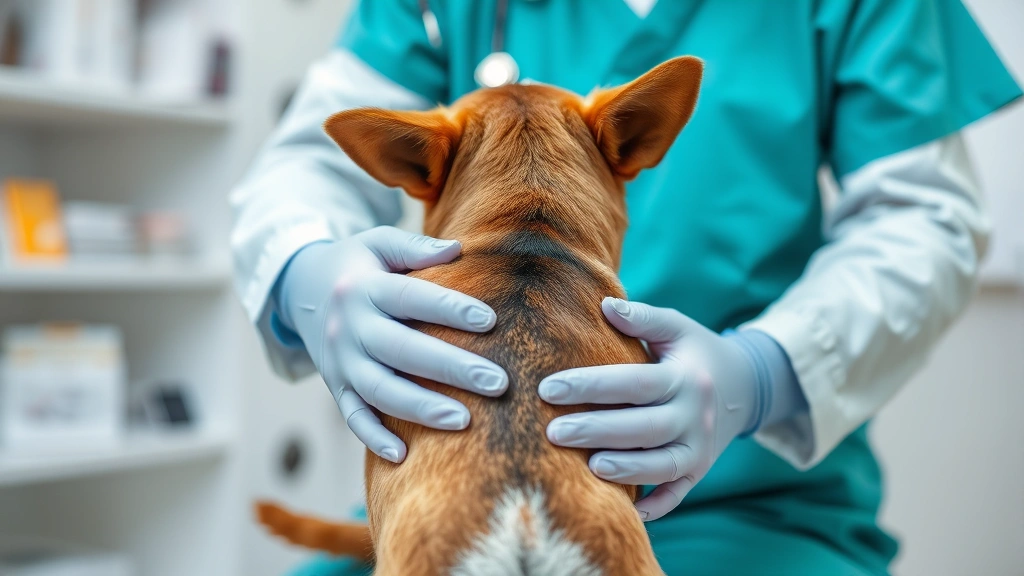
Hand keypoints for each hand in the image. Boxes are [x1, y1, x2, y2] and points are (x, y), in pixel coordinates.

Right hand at [277, 226, 507, 462]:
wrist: (301, 290)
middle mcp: (350, 328)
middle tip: (497, 382)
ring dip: (421, 408)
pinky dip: (373, 438)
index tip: (490, 321)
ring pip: (380, 390)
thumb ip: (415, 247)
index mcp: (363, 288)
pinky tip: (403, 455)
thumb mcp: (377, 243)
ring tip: (465, 420)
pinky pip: (353, 417)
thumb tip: (458, 249)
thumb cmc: (357, 265)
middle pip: (402, 350)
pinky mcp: (336, 387)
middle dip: (450, 368)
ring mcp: (340, 362)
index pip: (410, 298)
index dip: (449, 309)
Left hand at [539, 298, 760, 520]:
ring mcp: (700, 450)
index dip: (592, 385)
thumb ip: (643, 317)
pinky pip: (677, 495)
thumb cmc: (693, 353)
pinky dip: (656, 506)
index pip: (634, 383)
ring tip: (588, 468)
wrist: (744, 387)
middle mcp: (696, 416)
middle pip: (645, 428)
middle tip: (552, 432)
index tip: (548, 388)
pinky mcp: (698, 472)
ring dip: (627, 470)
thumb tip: (604, 305)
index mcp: (686, 378)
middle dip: (597, 431)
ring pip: (663, 466)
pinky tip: (627, 511)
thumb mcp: (677, 327)